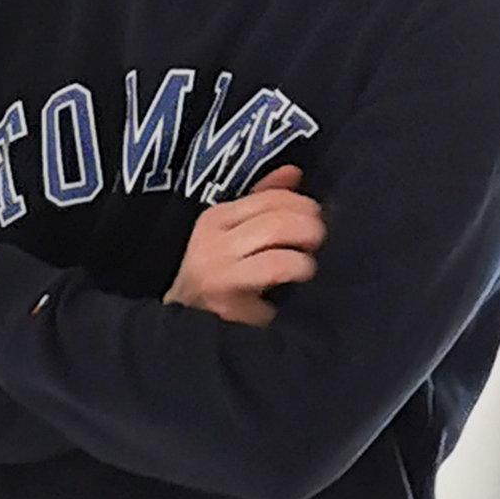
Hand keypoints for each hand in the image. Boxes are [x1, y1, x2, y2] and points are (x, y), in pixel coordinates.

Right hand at [165, 166, 320, 326]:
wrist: (183, 325)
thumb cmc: (217, 280)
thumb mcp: (234, 236)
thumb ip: (263, 202)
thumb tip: (293, 172)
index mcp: (216, 218)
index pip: (271, 197)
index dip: (303, 206)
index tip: (313, 221)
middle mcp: (213, 238)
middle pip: (278, 217)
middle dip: (310, 228)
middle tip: (316, 244)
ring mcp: (217, 267)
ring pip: (278, 238)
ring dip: (305, 253)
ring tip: (306, 264)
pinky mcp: (226, 295)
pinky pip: (275, 268)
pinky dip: (297, 269)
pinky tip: (297, 281)